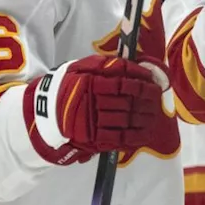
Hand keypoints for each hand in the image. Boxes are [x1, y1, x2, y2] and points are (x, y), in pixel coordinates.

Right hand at [24, 55, 179, 164]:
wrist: (47, 111)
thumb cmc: (70, 85)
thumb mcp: (83, 67)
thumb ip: (107, 65)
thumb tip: (136, 65)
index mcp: (89, 82)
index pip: (122, 80)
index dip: (141, 80)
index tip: (153, 81)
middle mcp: (91, 102)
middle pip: (127, 101)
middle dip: (147, 100)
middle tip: (157, 97)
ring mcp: (92, 121)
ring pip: (126, 120)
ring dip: (144, 118)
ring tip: (154, 114)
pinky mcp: (93, 138)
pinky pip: (119, 139)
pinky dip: (134, 137)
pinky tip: (145, 133)